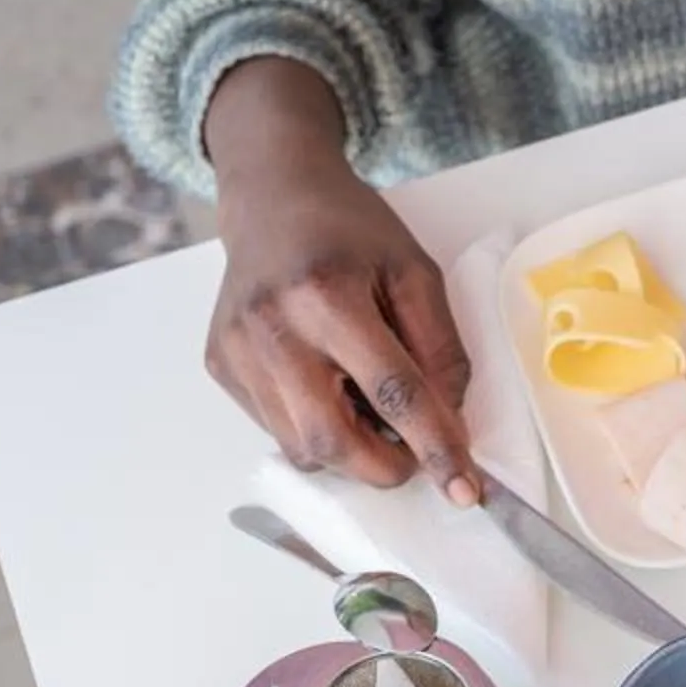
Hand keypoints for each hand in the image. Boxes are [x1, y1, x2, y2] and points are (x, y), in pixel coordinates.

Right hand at [202, 56, 479, 501]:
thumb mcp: (416, 273)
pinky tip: (330, 387)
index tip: (465, 490)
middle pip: (332, 439)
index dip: (435, 447)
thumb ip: (441, 350)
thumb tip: (452, 422)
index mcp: (326, 296)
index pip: (393, 393)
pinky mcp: (220, 364)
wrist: (271, 196)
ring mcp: (236, 351)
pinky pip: (277, 429)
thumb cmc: (350, 231)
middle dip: (386, 466)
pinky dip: (317, 428)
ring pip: (302, 447)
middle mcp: (270, 328)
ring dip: (352, 449)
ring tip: (367, 399)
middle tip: (416, 451)